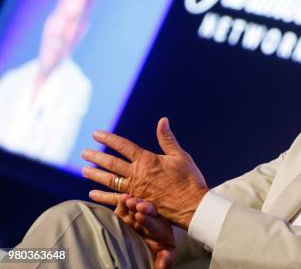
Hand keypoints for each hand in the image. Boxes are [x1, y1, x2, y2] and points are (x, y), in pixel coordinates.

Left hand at [81, 117, 207, 228]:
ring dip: (96, 175)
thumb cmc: (189, 179)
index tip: (96, 134)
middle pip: (111, 163)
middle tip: (84, 153)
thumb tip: (163, 120)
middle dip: (96, 157)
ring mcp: (135, 190)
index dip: (109, 139)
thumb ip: (167, 139)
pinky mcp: (136, 203)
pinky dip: (103, 196)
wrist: (192, 204)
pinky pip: (115, 199)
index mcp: (147, 160)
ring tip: (84, 170)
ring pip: (110, 181)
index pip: (123, 146)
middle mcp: (137, 174)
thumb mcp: (180, 155)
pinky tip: (92, 194)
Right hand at [115, 194, 175, 268]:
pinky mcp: (125, 213)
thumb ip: (164, 259)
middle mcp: (148, 219)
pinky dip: (122, 201)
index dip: (147, 219)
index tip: (140, 215)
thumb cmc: (156, 250)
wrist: (143, 248)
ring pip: (135, 206)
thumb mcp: (163, 254)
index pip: (153, 223)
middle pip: (147, 211)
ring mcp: (136, 215)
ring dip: (132, 202)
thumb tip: (161, 267)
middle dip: (142, 207)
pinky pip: (124, 205)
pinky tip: (121, 197)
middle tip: (137, 204)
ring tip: (127, 199)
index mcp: (159, 229)